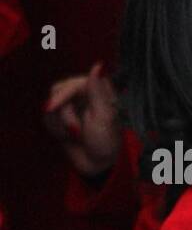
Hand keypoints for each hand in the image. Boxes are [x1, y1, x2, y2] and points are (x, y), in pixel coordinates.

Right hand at [43, 61, 121, 177]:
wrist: (96, 164)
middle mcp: (86, 94)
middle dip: (63, 114)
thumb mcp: (104, 117)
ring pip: (51, 104)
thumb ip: (97, 91)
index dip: (63, 94)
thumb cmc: (106, 141)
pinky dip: (55, 127)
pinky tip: (68, 136)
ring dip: (60, 123)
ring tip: (75, 135)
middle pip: (58, 90)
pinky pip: (48, 116)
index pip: (74, 82)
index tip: (54, 106)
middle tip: (75, 131)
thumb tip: (98, 65)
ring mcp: (73, 105)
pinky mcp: (63, 116)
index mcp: (100, 91)